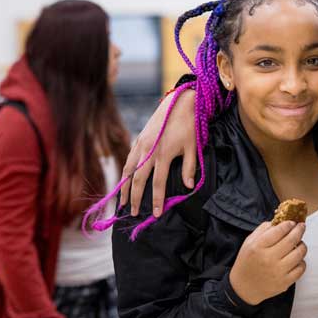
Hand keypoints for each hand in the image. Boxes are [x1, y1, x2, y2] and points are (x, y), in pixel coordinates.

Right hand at [120, 89, 197, 216]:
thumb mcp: (194, 148)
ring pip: (128, 169)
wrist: (179, 102)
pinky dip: (125, 172)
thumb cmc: (190, 125)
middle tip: (133, 213)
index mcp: (164, 154)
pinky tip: (125, 181)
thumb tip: (188, 187)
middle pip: (138, 180)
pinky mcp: (139, 139)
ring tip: (122, 202)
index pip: (158, 183)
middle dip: (135, 198)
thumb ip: (190, 168)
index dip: (157, 200)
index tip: (156, 214)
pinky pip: (129, 159)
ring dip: (124, 187)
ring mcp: (141, 144)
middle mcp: (149, 151)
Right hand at [229, 220, 306, 305]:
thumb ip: (263, 230)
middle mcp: (269, 259)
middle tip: (301, 226)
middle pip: (291, 240)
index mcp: (258, 247)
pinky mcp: (285, 282)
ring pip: (299, 254)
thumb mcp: (249, 242)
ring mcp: (278, 272)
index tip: (292, 222)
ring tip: (299, 243)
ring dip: (302, 245)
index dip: (288, 224)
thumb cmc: (247, 262)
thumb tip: (280, 221)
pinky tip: (296, 259)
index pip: (278, 231)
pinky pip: (301, 268)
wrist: (243, 287)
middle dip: (299, 230)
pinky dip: (301, 261)